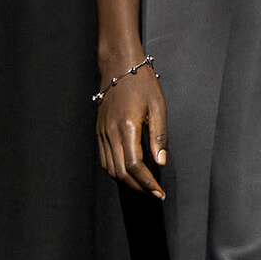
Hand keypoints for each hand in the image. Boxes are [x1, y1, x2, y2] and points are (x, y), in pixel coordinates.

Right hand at [95, 64, 167, 197]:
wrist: (119, 66)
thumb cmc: (142, 83)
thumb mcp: (158, 107)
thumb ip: (160, 136)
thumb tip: (161, 161)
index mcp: (127, 127)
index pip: (135, 165)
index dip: (147, 183)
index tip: (159, 192)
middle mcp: (111, 133)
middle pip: (120, 172)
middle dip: (138, 187)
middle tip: (154, 193)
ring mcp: (102, 133)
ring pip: (110, 168)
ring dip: (126, 182)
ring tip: (143, 186)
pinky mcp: (99, 131)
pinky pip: (104, 159)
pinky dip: (115, 171)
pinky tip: (128, 173)